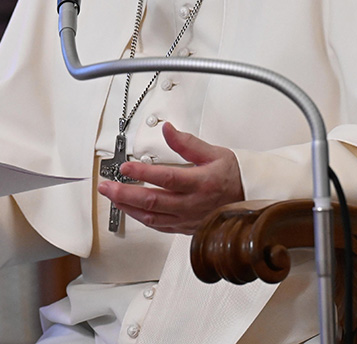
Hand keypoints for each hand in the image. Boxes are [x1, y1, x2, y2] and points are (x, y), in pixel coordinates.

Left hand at [97, 122, 243, 234]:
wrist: (250, 199)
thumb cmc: (233, 176)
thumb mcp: (214, 152)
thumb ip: (187, 142)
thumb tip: (168, 129)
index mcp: (200, 183)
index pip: (166, 179)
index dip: (143, 174)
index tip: (125, 168)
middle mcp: (193, 204)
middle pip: (153, 202)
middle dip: (124, 194)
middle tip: (106, 187)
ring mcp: (188, 219)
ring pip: (152, 218)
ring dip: (128, 208)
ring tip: (112, 197)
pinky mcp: (185, 228)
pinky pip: (159, 226)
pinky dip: (141, 218)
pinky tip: (131, 210)